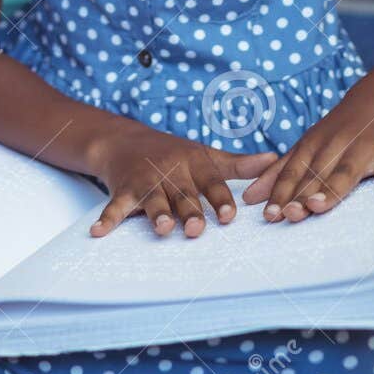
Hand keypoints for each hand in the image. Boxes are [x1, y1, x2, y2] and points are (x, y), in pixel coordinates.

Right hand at [87, 121, 279, 238]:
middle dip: (190, 211)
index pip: (211, 183)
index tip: (230, 217)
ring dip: (156, 213)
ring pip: (153, 200)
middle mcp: (171, 172)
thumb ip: (238, 164)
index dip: (220, 200)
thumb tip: (275, 159)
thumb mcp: (205, 155)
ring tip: (162, 228)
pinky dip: (107, 219)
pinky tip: (98, 232)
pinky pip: (115, 206)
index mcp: (194, 165)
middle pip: (183, 195)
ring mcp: (146, 181)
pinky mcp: (123, 189)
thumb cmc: (174, 154)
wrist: (124, 140)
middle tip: (197, 230)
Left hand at [241, 80, 373, 222]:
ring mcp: (363, 146)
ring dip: (333, 187)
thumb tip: (249, 198)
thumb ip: (281, 172)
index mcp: (313, 145)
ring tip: (320, 205)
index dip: (281, 193)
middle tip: (288, 215)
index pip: (293, 171)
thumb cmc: (338, 130)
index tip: (268, 215)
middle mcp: (334, 145)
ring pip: (347, 170)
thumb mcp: (308, 144)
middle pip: (316, 174)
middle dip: (301, 195)